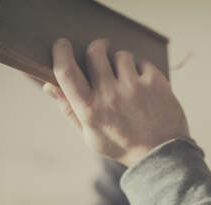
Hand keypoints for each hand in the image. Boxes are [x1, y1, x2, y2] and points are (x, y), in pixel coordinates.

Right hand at [44, 38, 189, 166]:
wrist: (161, 153)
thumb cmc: (122, 144)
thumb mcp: (90, 135)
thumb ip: (69, 110)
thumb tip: (49, 85)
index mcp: (90, 110)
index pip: (66, 72)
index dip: (61, 52)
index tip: (62, 44)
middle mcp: (110, 96)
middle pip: (94, 52)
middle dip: (96, 47)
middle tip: (101, 51)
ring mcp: (134, 88)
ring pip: (120, 55)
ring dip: (121, 62)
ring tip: (127, 80)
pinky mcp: (155, 83)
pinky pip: (142, 62)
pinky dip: (142, 70)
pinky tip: (145, 87)